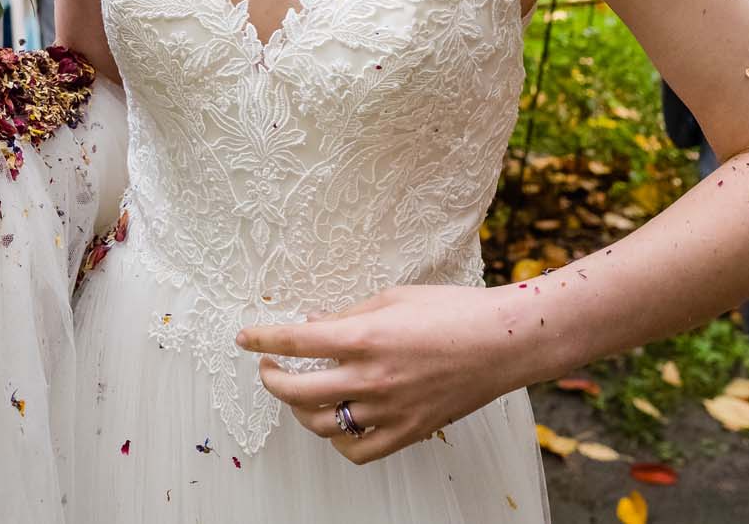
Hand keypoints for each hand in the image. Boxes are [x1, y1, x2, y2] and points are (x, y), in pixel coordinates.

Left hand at [241, 285, 518, 464]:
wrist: (504, 342)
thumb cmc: (453, 310)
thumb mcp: (392, 298)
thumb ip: (346, 316)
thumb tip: (311, 323)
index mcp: (364, 338)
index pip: (295, 341)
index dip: (261, 339)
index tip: (243, 338)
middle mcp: (371, 379)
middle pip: (296, 392)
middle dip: (271, 379)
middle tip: (268, 367)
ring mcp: (389, 411)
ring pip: (322, 424)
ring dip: (300, 409)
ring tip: (299, 393)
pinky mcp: (409, 432)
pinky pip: (358, 451)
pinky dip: (338, 441)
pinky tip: (336, 423)